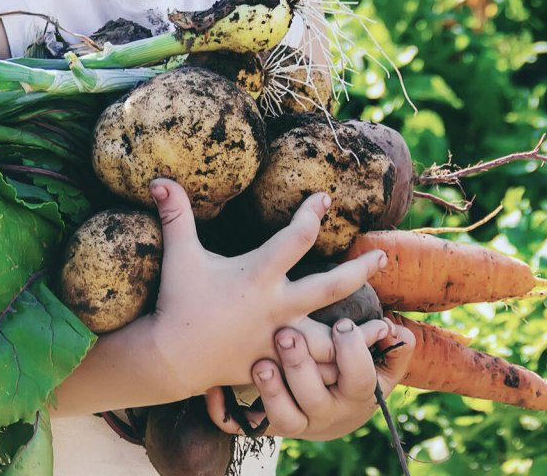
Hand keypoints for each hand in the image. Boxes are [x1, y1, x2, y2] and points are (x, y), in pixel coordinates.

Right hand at [142, 178, 387, 396]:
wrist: (171, 358)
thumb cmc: (177, 302)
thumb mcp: (179, 255)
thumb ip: (175, 216)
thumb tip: (159, 179)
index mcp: (258, 275)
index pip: (297, 237)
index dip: (313, 213)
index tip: (325, 198)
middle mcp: (276, 306)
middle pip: (332, 286)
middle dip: (360, 269)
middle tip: (382, 255)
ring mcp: (280, 338)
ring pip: (333, 337)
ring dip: (360, 331)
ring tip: (387, 325)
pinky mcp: (278, 364)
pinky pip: (315, 368)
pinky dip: (338, 367)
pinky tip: (356, 363)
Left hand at [204, 317, 415, 439]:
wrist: (329, 415)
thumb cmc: (352, 376)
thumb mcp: (379, 367)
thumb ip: (393, 351)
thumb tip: (398, 332)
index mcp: (354, 395)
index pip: (359, 379)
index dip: (352, 353)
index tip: (341, 323)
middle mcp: (323, 413)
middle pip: (314, 398)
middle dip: (301, 367)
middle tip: (287, 334)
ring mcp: (293, 422)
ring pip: (281, 417)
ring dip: (270, 390)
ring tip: (259, 363)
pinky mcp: (263, 426)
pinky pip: (239, 427)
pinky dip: (223, 410)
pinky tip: (212, 388)